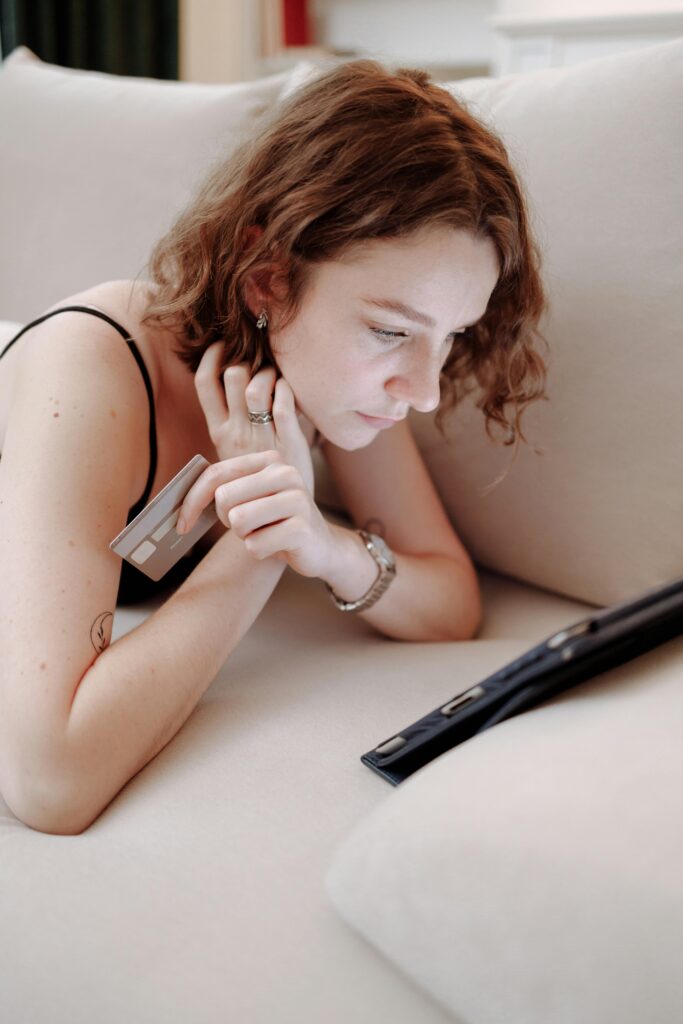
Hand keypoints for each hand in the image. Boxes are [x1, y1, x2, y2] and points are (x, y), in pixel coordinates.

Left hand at [176, 449, 335, 578]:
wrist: (321, 546)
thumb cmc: (278, 521)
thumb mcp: (252, 497)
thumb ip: (223, 489)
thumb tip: (180, 504)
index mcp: (270, 460)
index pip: (216, 474)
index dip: (192, 501)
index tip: (181, 523)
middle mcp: (285, 473)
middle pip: (224, 498)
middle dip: (228, 520)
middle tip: (249, 525)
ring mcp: (297, 500)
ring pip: (238, 521)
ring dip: (246, 536)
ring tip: (266, 532)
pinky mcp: (301, 528)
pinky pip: (254, 545)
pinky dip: (259, 551)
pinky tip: (278, 545)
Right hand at [194, 342, 312, 493]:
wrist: (278, 516)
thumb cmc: (258, 478)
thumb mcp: (234, 452)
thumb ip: (231, 420)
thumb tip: (232, 379)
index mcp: (219, 433)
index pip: (205, 384)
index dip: (211, 358)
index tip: (222, 346)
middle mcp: (236, 432)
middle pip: (233, 375)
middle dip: (248, 360)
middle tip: (260, 365)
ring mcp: (262, 436)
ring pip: (258, 385)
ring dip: (270, 372)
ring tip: (276, 378)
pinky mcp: (288, 440)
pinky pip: (285, 401)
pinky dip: (288, 388)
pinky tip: (289, 392)